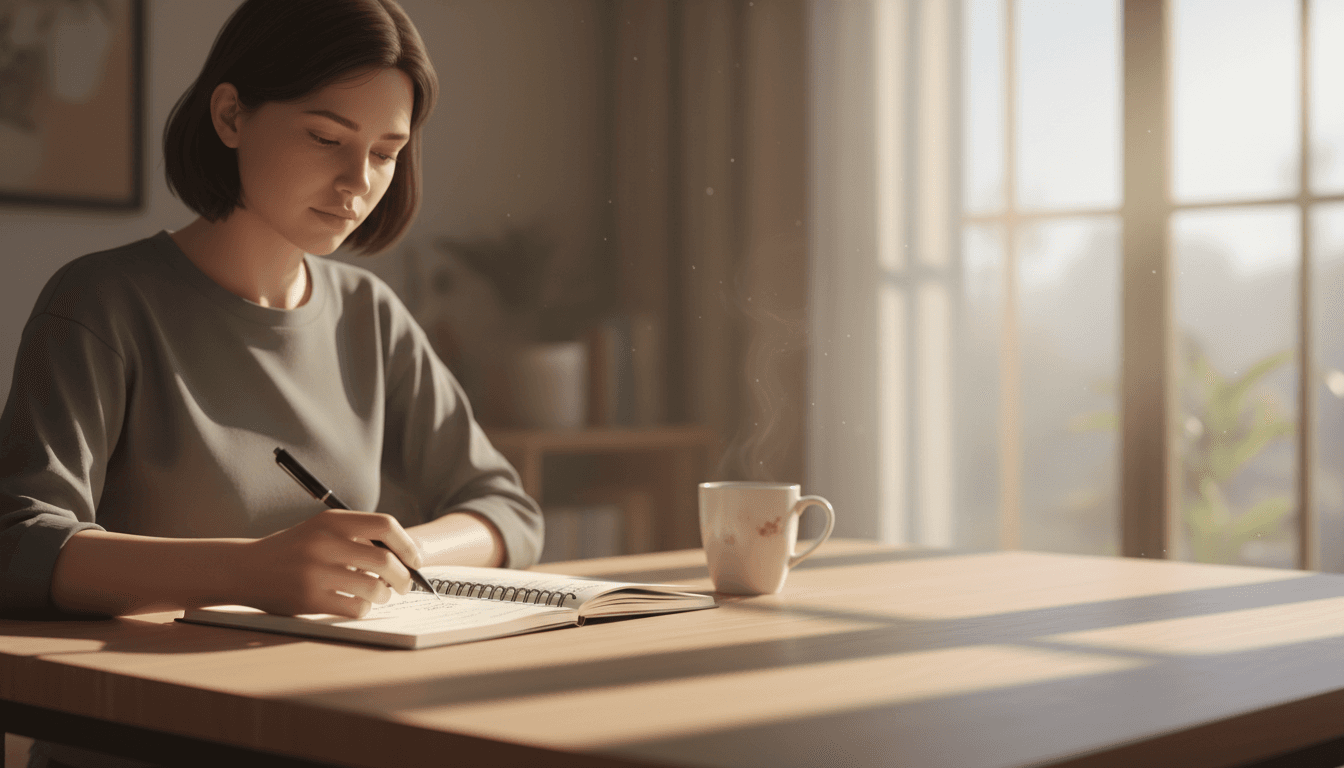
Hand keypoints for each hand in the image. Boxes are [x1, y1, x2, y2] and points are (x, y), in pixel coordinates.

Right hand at [238, 510, 424, 617]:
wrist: (246, 568)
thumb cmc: (294, 549)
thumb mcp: (322, 530)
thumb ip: (358, 536)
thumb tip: (406, 557)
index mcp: (332, 521)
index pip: (386, 525)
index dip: (407, 545)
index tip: (415, 560)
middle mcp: (325, 543)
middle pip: (386, 561)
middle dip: (404, 578)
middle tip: (404, 586)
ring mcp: (316, 572)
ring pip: (375, 588)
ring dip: (384, 595)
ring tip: (379, 595)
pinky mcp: (309, 599)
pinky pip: (356, 607)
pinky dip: (364, 609)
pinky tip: (357, 604)